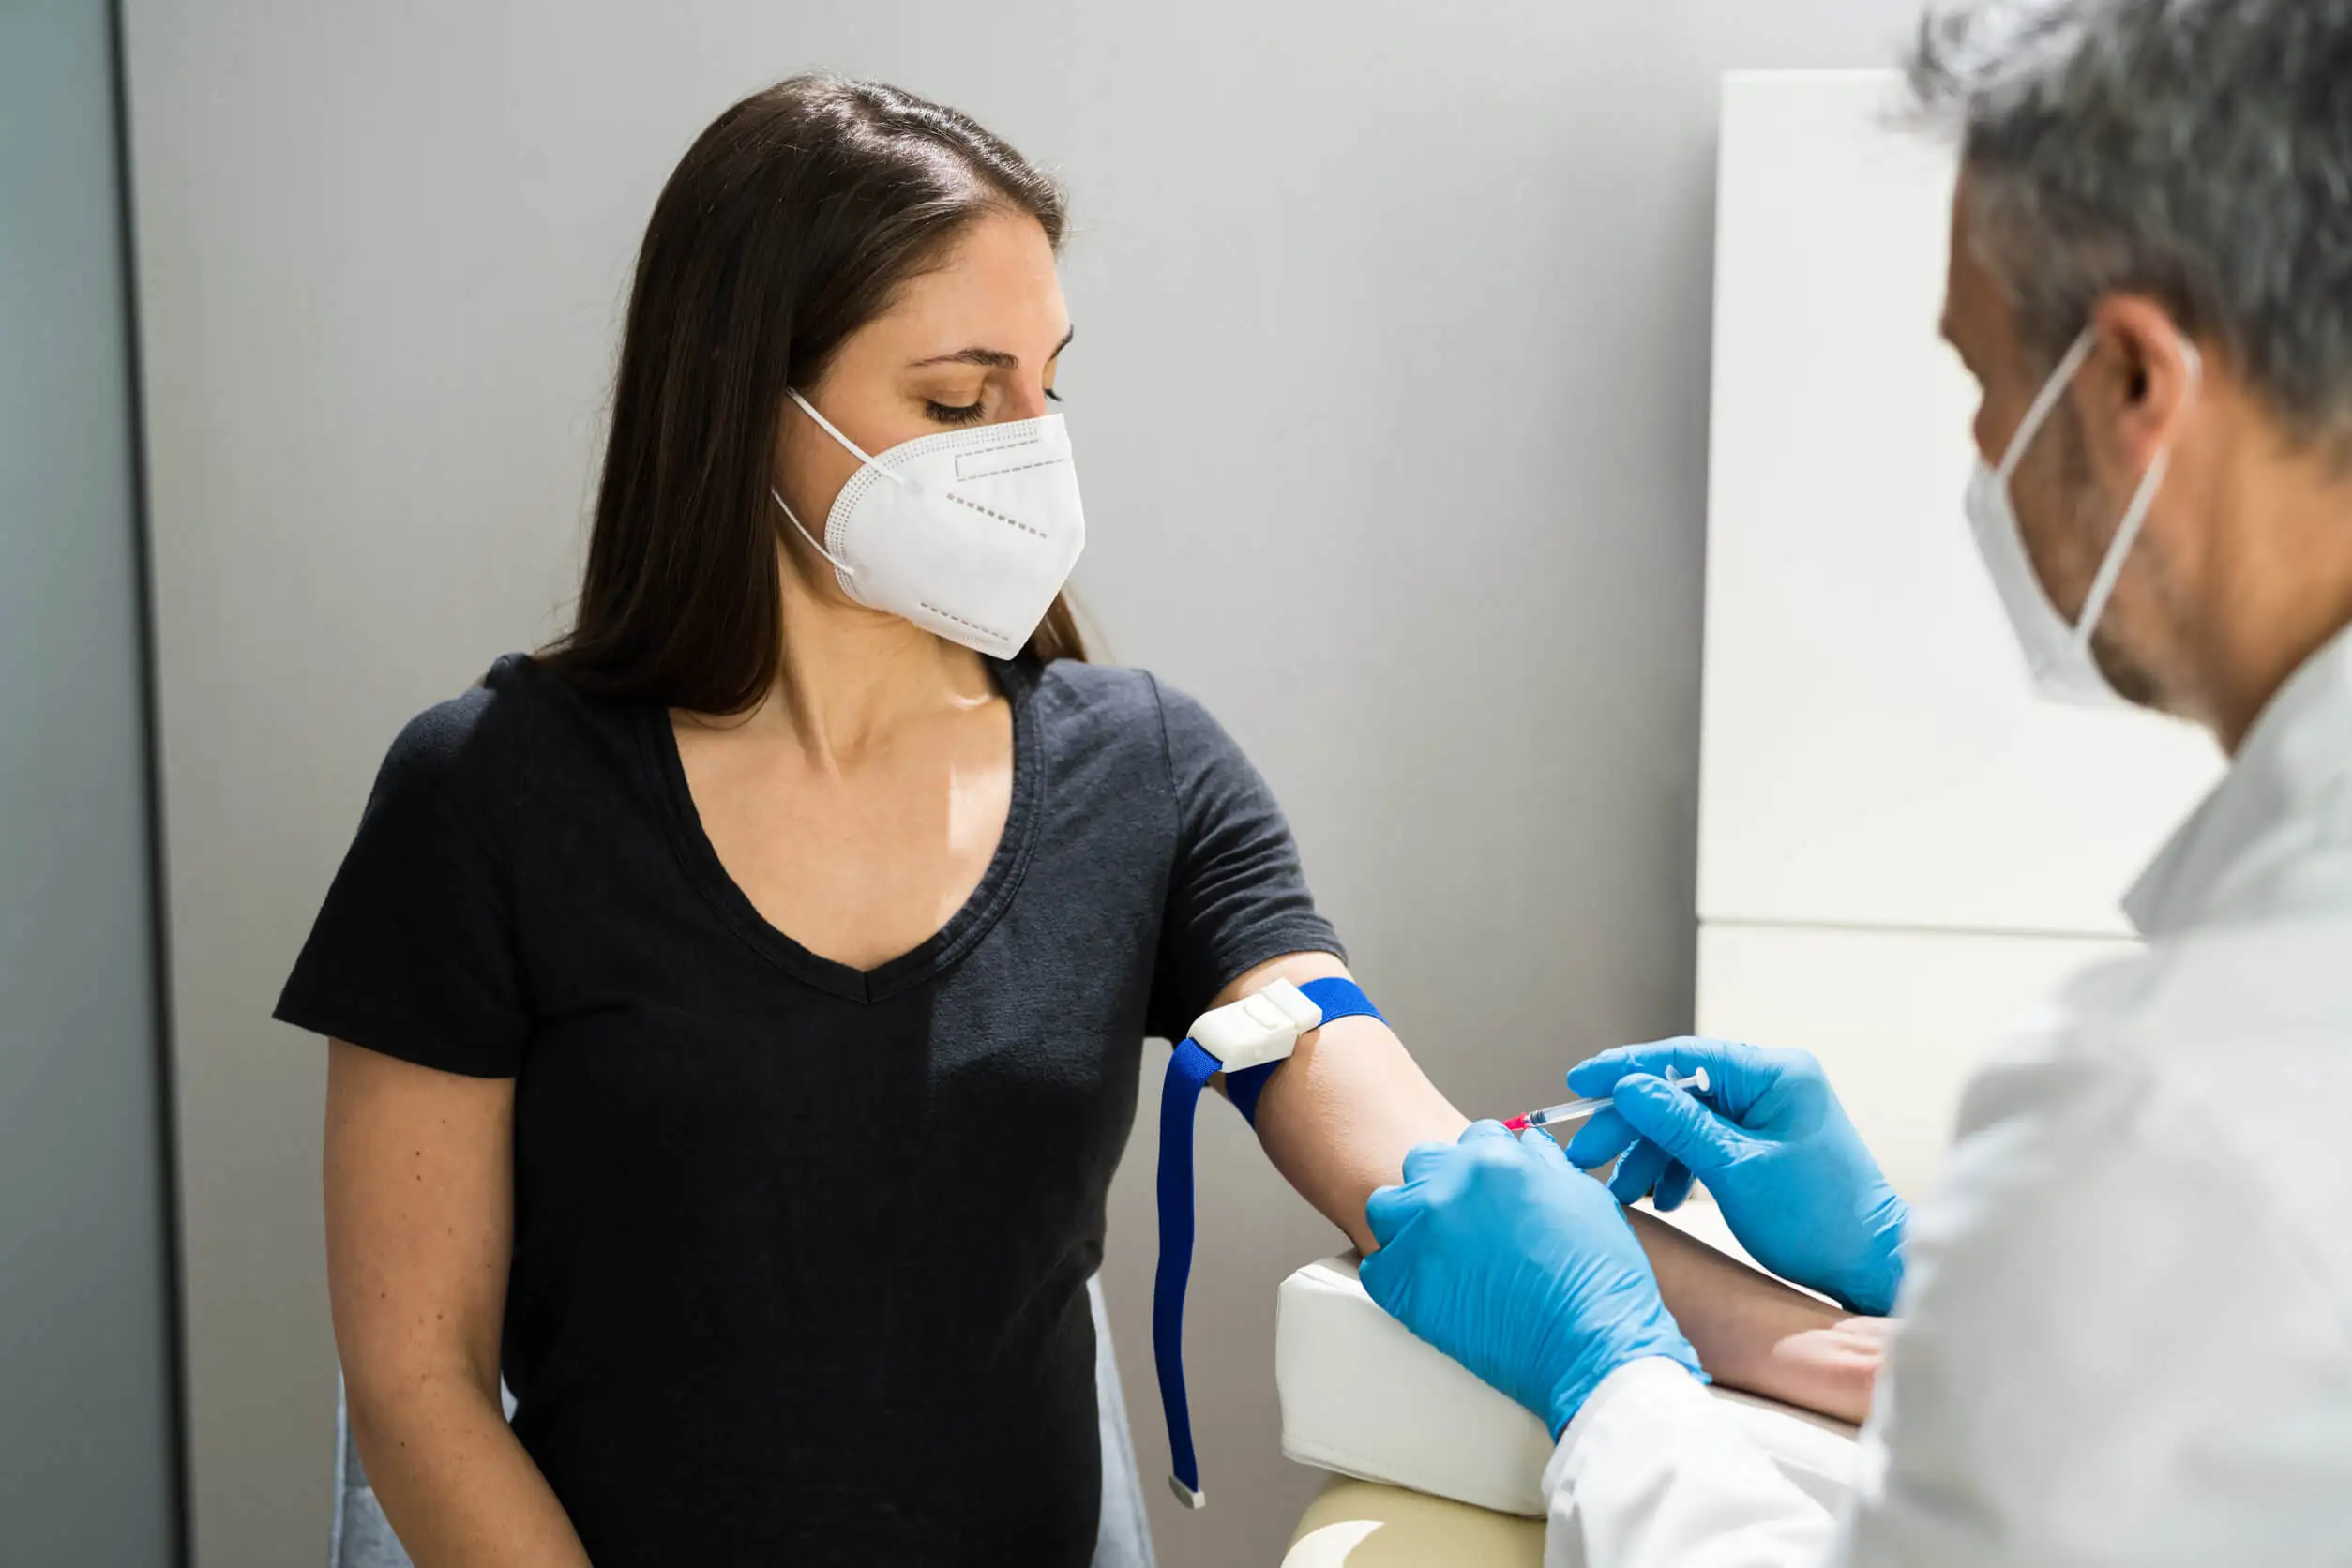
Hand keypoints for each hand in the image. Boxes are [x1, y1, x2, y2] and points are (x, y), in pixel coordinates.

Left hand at [1359, 1121, 1703, 1438]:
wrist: (1591, 1347)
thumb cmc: (1600, 1280)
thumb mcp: (1584, 1198)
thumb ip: (1544, 1163)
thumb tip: (1523, 1148)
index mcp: (1495, 1160)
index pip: (1474, 1138)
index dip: (1486, 1167)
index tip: (1491, 1193)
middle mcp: (1450, 1187)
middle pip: (1424, 1162)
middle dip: (1443, 1184)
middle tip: (1465, 1222)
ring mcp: (1420, 1235)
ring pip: (1387, 1206)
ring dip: (1407, 1221)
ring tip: (1436, 1250)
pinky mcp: (1403, 1285)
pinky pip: (1376, 1266)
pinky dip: (1396, 1274)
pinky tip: (1426, 1287)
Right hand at [1564, 1039, 1908, 1315]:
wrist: (1869, 1265)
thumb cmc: (1818, 1219)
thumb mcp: (1736, 1169)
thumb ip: (1678, 1124)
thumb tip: (1627, 1087)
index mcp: (1775, 1074)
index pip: (1684, 1058)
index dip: (1625, 1069)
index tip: (1580, 1083)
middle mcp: (1771, 1083)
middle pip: (1679, 1091)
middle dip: (1630, 1124)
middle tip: (1586, 1153)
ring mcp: (1768, 1113)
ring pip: (1686, 1120)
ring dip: (1649, 1153)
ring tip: (1620, 1190)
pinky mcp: (1763, 1142)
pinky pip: (1704, 1142)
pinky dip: (1675, 1167)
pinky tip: (1657, 1196)